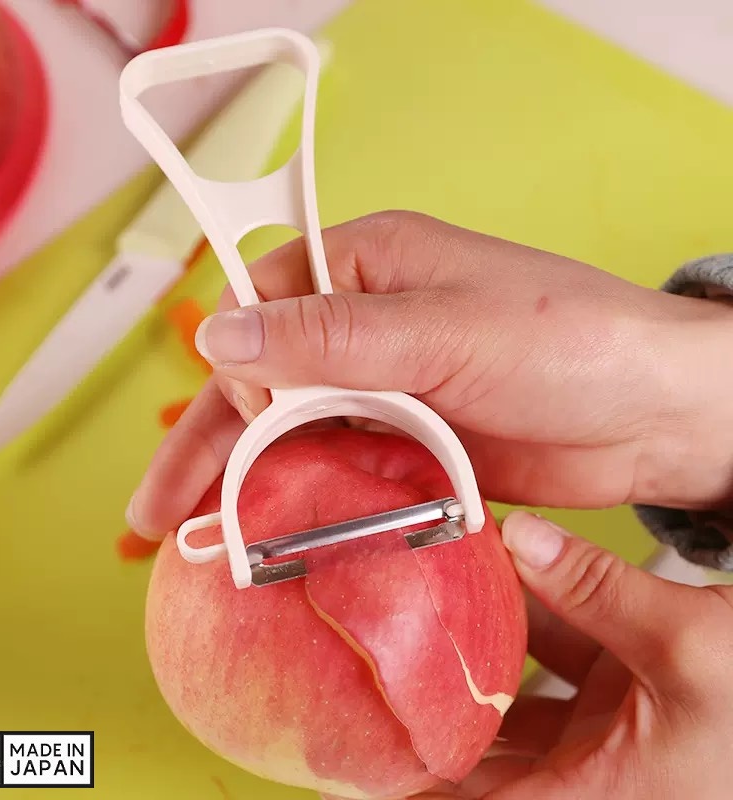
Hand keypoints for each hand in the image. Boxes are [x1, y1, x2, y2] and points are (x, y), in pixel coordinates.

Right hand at [125, 211, 732, 538]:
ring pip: (292, 436)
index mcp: (368, 268)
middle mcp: (366, 329)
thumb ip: (333, 336)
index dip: (242, 363)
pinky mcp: (407, 445)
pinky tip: (265, 542)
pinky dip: (301, 506)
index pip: (264, 307)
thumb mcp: (446, 330)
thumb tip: (221, 331)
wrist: (656, 416)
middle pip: (262, 384)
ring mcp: (385, 392)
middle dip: (208, 444)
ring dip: (244, 485)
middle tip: (157, 512)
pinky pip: (337, 473)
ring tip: (189, 539)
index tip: (249, 415)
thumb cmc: (570, 343)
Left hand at [397, 511, 732, 799]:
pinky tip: (499, 567)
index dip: (405, 778)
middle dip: (431, 698)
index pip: (469, 798)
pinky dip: (529, 613)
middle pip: (480, 743)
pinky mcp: (623, 688)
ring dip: (477, 641)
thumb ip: (594, 587)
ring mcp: (605, 729)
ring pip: (514, 687)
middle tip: (376, 648)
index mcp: (594, 797)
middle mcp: (590, 772)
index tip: (353, 740)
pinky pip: (556, 650)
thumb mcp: (691, 649)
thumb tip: (516, 533)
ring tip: (425, 595)